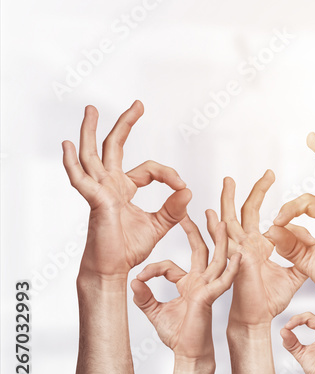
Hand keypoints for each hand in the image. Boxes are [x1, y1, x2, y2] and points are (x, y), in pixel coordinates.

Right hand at [62, 101, 190, 278]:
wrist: (113, 268)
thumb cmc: (129, 248)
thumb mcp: (159, 225)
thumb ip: (174, 208)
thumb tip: (188, 190)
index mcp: (124, 188)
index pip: (149, 169)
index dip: (168, 174)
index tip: (181, 185)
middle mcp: (109, 185)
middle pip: (114, 147)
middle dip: (125, 125)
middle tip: (138, 105)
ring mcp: (99, 191)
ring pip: (92, 155)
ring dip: (91, 131)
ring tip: (91, 110)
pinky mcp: (94, 201)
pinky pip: (81, 178)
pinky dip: (72, 162)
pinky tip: (67, 146)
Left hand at [131, 212, 240, 360]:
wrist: (188, 353)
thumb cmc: (177, 335)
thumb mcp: (154, 312)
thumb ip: (144, 297)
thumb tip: (133, 282)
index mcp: (188, 285)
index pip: (170, 266)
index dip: (154, 269)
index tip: (139, 278)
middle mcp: (201, 282)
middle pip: (202, 251)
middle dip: (199, 230)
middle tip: (197, 210)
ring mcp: (208, 288)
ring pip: (217, 258)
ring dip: (219, 240)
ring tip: (220, 221)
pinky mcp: (211, 297)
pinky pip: (225, 280)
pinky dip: (232, 269)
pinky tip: (238, 256)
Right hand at [219, 171, 306, 323]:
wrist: (254, 319)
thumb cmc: (268, 300)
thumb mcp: (293, 274)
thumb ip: (301, 256)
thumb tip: (312, 239)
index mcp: (257, 244)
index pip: (265, 218)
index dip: (283, 213)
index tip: (300, 215)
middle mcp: (244, 244)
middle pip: (246, 211)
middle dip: (255, 191)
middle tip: (267, 173)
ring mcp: (235, 252)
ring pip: (229, 220)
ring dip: (227, 201)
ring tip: (229, 181)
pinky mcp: (231, 263)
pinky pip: (221, 245)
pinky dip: (215, 230)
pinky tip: (211, 216)